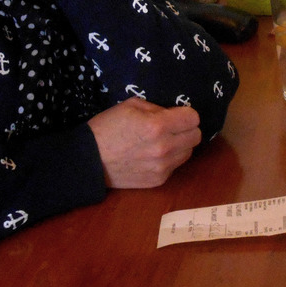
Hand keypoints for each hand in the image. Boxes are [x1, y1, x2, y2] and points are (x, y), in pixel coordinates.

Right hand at [87, 97, 201, 188]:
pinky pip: (176, 166)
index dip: (186, 114)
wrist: (89, 161)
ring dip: (180, 145)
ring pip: (188, 152)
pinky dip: (169, 159)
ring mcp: (163, 167)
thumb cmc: (108, 127)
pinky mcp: (158, 181)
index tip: (176, 115)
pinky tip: (153, 155)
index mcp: (158, 126)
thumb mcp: (131, 105)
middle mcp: (164, 148)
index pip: (194, 118)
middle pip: (196, 136)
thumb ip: (158, 108)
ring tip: (161, 142)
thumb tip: (174, 114)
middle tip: (172, 128)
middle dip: (186, 129)